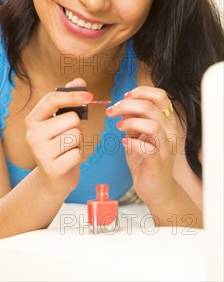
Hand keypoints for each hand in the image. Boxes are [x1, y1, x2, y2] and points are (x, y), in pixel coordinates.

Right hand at [25, 78, 92, 197]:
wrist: (52, 179)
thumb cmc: (58, 145)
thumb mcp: (59, 121)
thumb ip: (68, 100)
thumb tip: (79, 80)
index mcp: (33, 119)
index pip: (52, 99)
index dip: (73, 95)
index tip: (90, 96)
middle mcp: (33, 134)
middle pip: (71, 119)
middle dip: (77, 128)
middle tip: (68, 137)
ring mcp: (40, 152)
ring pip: (76, 135)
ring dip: (77, 142)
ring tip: (67, 149)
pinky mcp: (51, 168)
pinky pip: (77, 153)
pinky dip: (78, 156)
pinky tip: (67, 161)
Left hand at [106, 86, 178, 205]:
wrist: (157, 189)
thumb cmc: (146, 160)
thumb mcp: (137, 135)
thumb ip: (132, 120)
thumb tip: (122, 105)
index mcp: (166, 121)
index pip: (160, 96)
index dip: (140, 92)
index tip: (124, 97)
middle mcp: (169, 131)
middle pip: (150, 107)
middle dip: (126, 105)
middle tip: (112, 111)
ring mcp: (165, 147)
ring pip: (153, 125)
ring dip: (131, 122)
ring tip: (118, 127)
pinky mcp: (158, 163)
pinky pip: (147, 148)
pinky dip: (132, 143)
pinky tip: (124, 143)